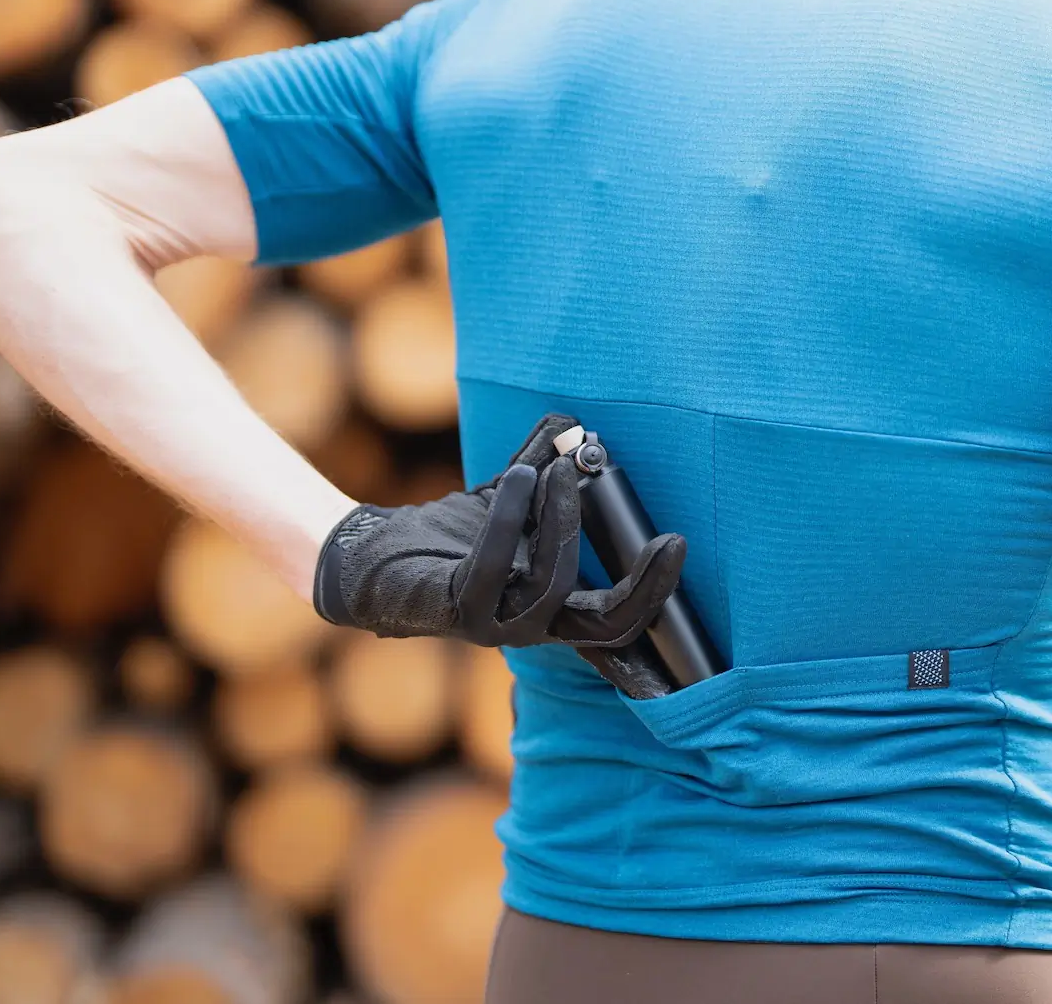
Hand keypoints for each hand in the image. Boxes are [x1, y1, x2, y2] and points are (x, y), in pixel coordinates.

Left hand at [312, 416, 685, 663]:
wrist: (373, 554)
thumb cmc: (451, 533)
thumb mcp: (513, 498)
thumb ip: (548, 468)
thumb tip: (578, 425)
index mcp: (553, 606)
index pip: (616, 620)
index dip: (655, 595)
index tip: (678, 543)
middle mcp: (530, 626)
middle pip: (606, 625)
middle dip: (646, 587)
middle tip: (671, 540)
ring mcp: (494, 625)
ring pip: (554, 587)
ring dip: (564, 521)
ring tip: (560, 470)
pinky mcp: (456, 609)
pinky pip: (495, 565)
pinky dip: (511, 515)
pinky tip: (518, 475)